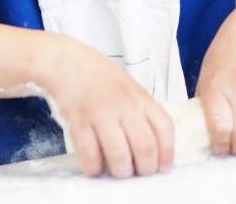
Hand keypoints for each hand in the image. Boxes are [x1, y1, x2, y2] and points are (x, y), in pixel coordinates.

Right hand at [43, 37, 174, 177]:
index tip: (164, 167)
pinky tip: (95, 166)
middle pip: (145, 146)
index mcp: (141, 97)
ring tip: (119, 171)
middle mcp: (125, 105)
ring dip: (122, 171)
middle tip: (140, 173)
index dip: (168, 152)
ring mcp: (102, 113)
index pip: (165, 127)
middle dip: (146, 169)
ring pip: (120, 155)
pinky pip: (90, 154)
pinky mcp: (79, 121)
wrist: (68, 63)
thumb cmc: (100, 77)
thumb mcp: (130, 88)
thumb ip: (142, 112)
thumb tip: (153, 146)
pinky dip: (94, 167)